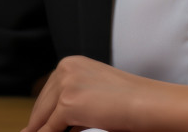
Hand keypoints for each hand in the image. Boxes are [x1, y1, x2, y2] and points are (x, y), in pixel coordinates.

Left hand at [19, 56, 187, 131]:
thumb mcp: (95, 98)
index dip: (43, 113)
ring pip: (43, 116)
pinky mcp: (68, 102)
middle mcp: (65, 67)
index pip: (49, 92)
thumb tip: (49, 125)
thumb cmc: (132, 103)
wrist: (151, 104)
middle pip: (42, 103)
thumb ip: (73, 105)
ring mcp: (66, 84)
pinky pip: (50, 128)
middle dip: (40, 123)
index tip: (36, 127)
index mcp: (72, 63)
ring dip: (43, 130)